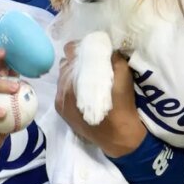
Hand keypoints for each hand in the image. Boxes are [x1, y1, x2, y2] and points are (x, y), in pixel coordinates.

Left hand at [55, 42, 147, 157]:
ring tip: (88, 80)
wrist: (118, 137)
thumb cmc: (122, 105)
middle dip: (78, 61)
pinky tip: (83, 93)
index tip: (94, 49)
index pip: (71, 49)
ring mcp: (59, 98)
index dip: (83, 47)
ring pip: (62, 77)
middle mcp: (62, 84)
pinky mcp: (60, 110)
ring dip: (73, 75)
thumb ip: (112, 57)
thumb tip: (106, 48)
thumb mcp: (123, 75)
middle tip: (93, 64)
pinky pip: (61, 91)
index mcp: (76, 73)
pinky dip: (70, 88)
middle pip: (66, 63)